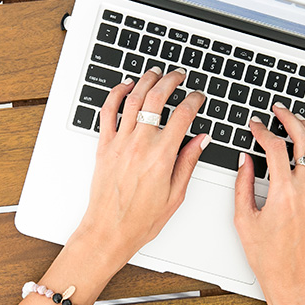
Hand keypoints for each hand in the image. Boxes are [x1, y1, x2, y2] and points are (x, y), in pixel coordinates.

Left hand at [0, 67, 207, 304]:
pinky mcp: (104, 146)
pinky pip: (108, 112)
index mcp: (162, 156)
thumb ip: (188, 162)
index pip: (183, 115)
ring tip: (156, 73)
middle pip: (157, 98)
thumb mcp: (175, 195)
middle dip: (171, 81)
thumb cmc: (140, 220)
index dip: (194, 100)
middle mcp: (140, 144)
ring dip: (146, 81)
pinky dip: (117, 94)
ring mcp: (120, 143)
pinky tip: (126, 86)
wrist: (108, 231)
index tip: (198, 97)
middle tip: (179, 76)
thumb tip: (200, 139)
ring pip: (133, 99)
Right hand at [234, 103, 304, 304]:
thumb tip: (245, 158)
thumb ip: (242, 183)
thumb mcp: (243, 218)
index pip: (276, 148)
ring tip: (300, 121)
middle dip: (290, 120)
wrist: (293, 279)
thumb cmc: (268, 255)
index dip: (263, 131)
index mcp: (284, 195)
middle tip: (279, 111)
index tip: (255, 125)